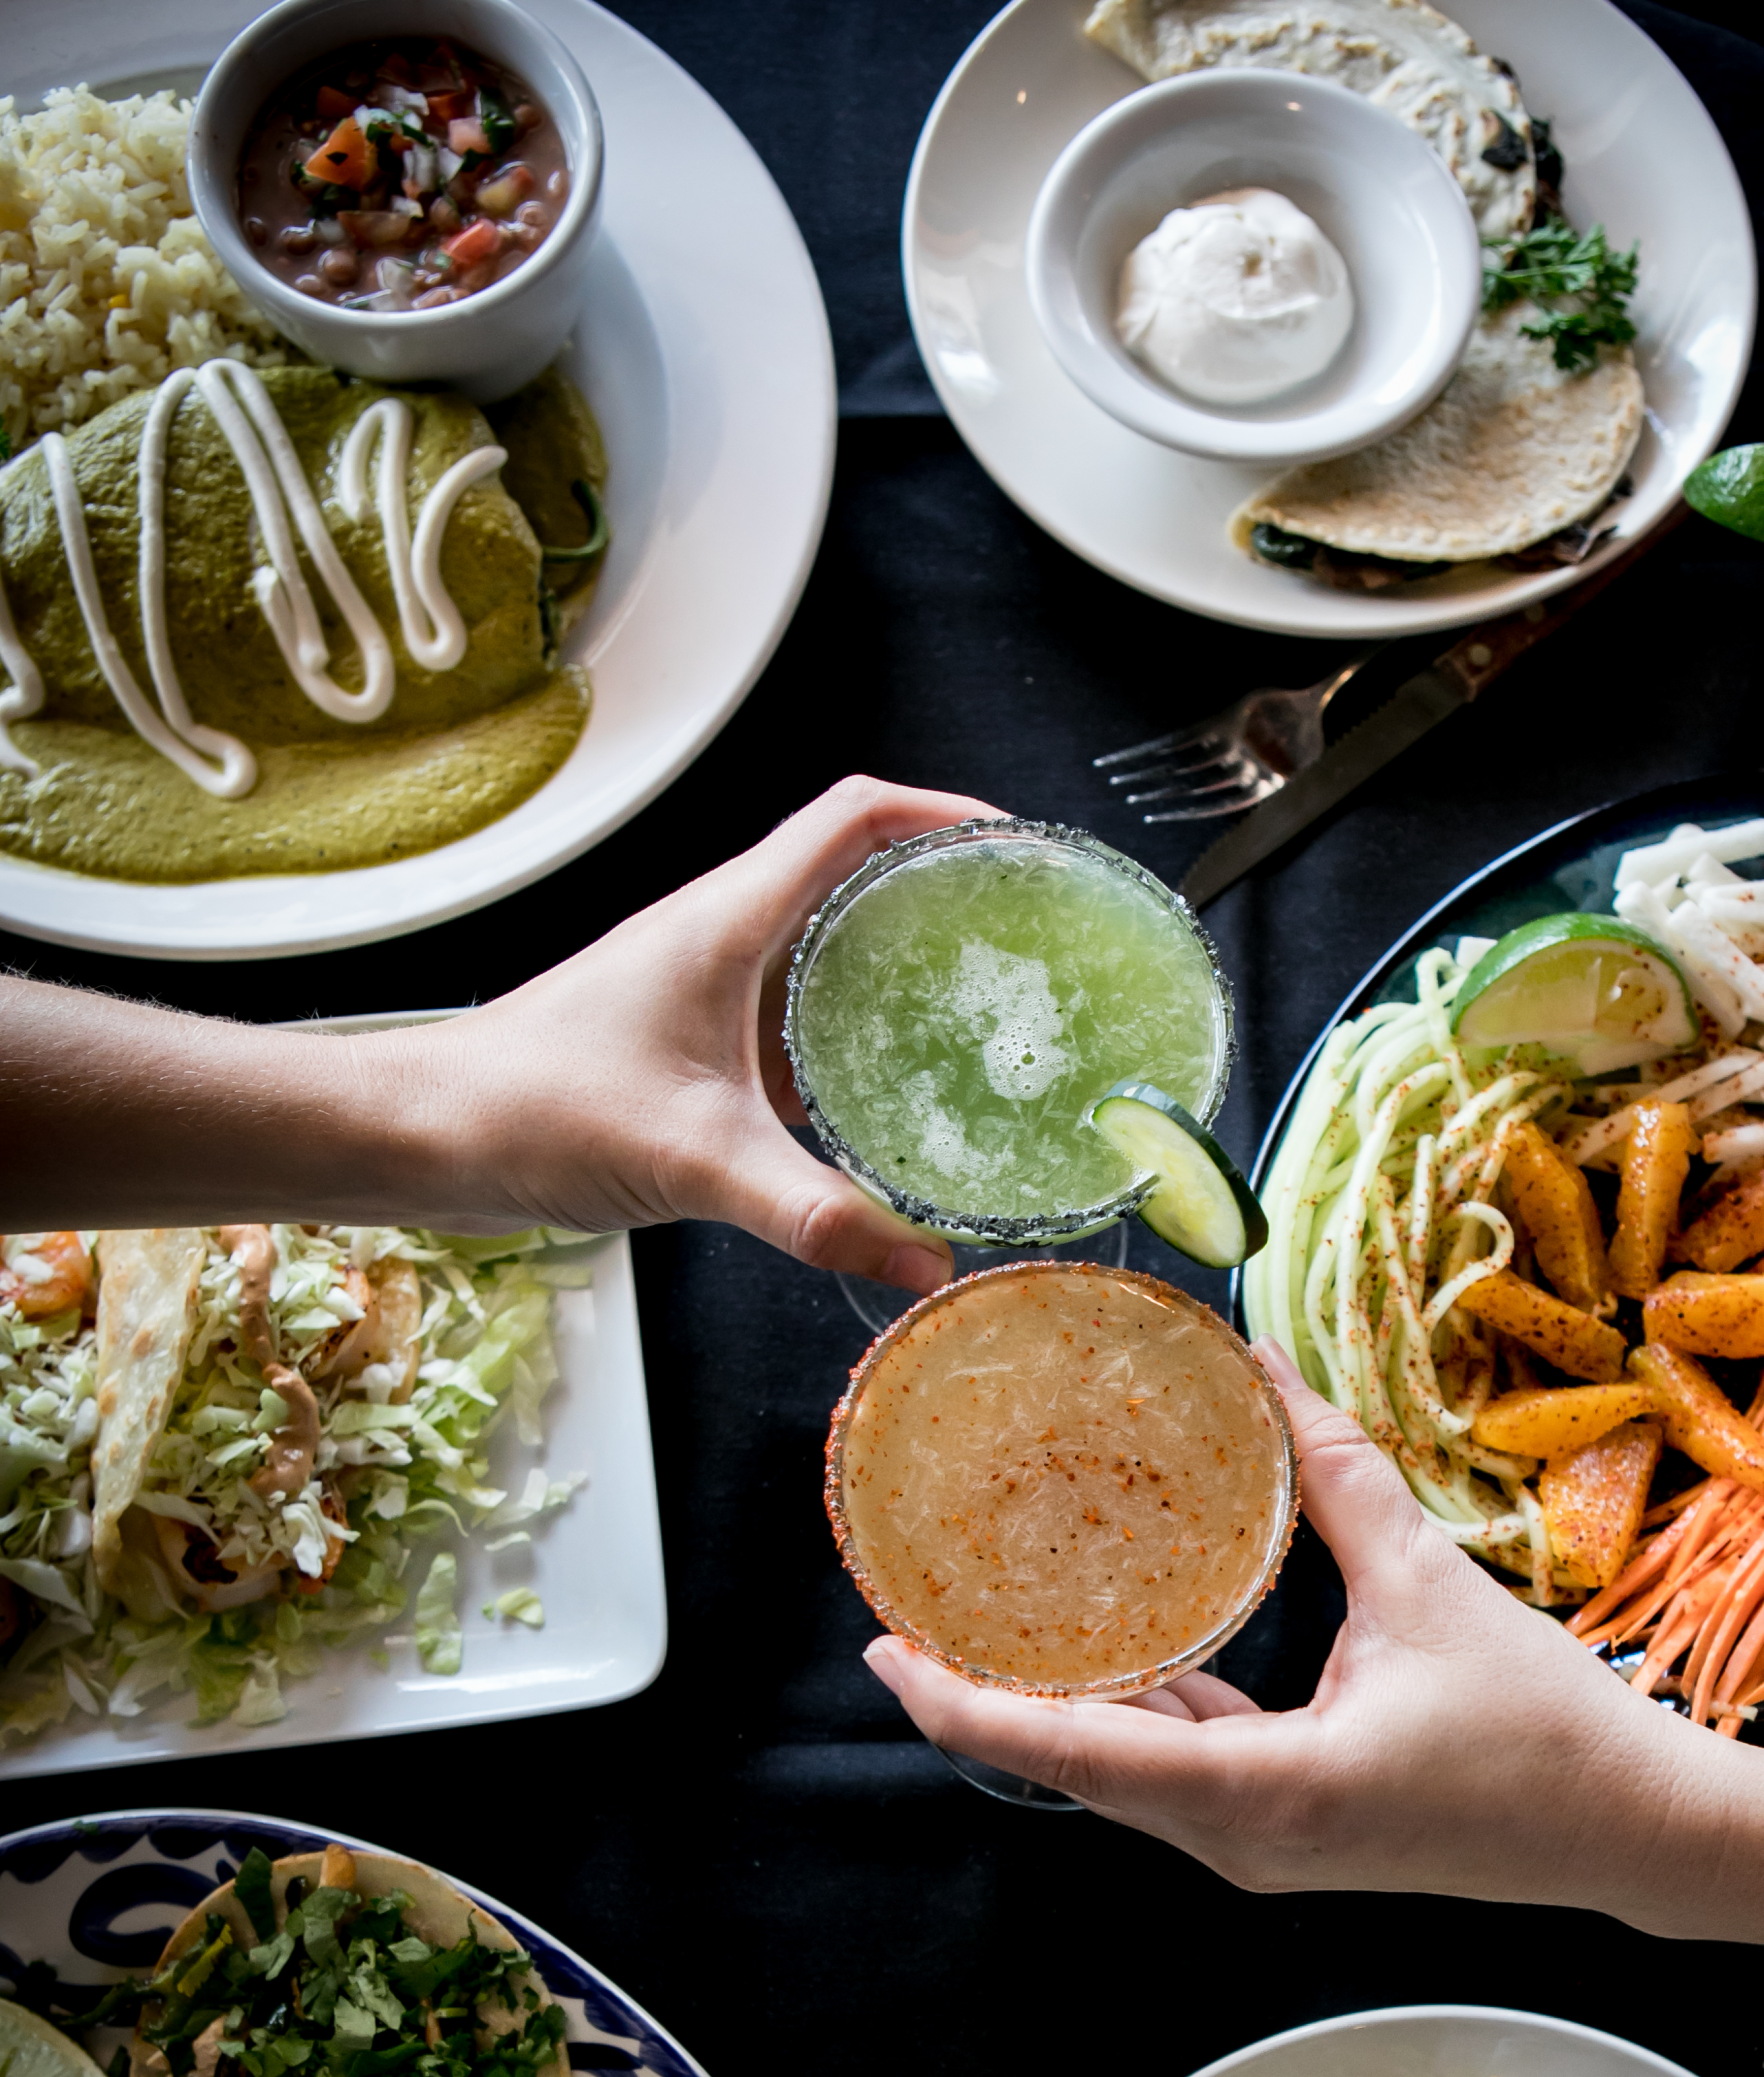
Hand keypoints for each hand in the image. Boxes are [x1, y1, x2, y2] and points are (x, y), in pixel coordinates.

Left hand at [403, 774, 999, 1287]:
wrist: (429, 1136)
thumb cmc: (532, 1110)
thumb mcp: (693, 1160)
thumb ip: (813, 1213)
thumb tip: (923, 1263)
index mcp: (727, 921)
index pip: (855, 818)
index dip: (943, 813)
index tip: (1014, 847)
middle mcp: (720, 938)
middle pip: (854, 875)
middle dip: (943, 893)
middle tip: (1021, 936)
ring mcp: (704, 990)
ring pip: (824, 951)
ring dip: (899, 968)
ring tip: (982, 1011)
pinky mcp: (691, 1045)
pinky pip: (793, 1020)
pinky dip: (850, 1040)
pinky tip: (888, 1097)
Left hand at [861, 1342, 1701, 1901]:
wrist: (1637, 1833)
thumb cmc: (1544, 1729)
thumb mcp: (1429, 1588)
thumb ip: (1339, 1479)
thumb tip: (1264, 1368)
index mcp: (1262, 1793)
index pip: (1078, 1753)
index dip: (966, 1705)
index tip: (885, 1651)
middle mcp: (1242, 1835)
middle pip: (1078, 1769)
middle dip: (984, 1698)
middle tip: (906, 1616)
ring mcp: (1264, 1842)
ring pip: (1127, 1772)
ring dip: (1055, 1706)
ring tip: (980, 1622)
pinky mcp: (1292, 1828)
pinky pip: (1182, 1770)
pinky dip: (1133, 1712)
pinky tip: (1109, 1644)